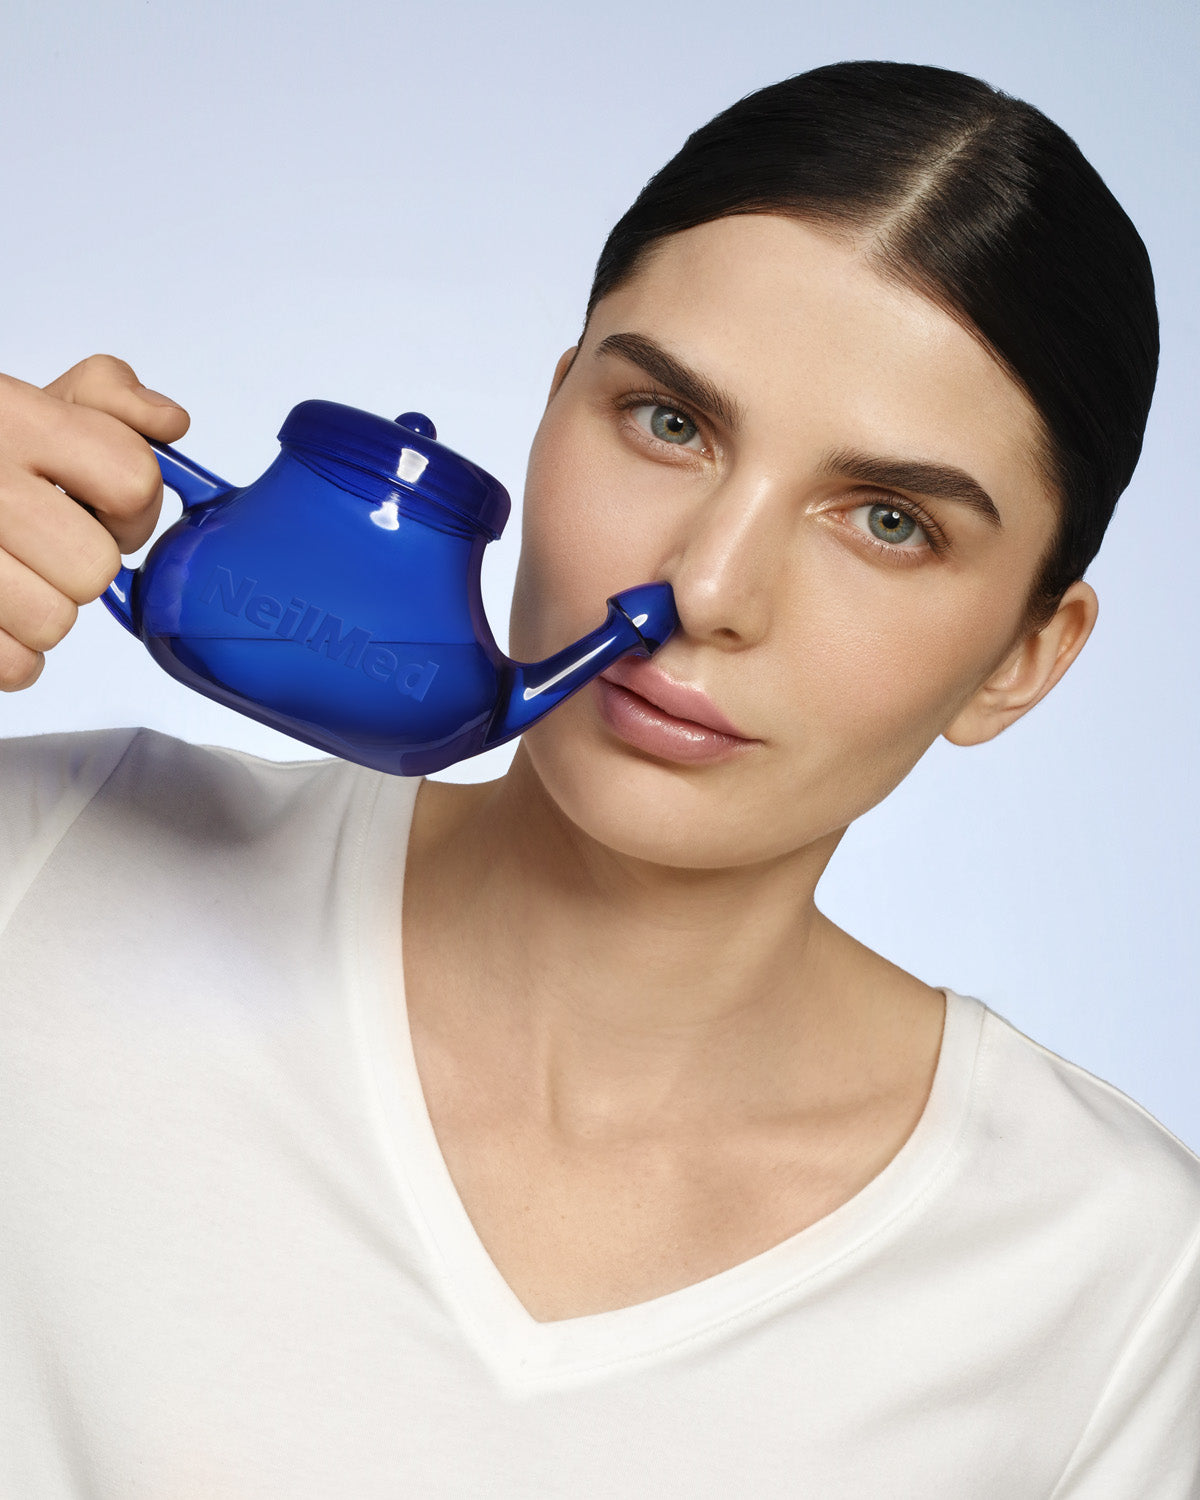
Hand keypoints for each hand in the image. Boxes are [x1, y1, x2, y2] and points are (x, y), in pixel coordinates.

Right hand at [0, 354, 189, 688]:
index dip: (134, 509)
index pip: (133, 481)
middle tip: (52, 547)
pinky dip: (13, 652)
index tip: (108, 511)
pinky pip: (15, 664)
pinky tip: (0, 614)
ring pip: (54, 621)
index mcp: (15, 419)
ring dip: (46, 609)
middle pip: (95, 567)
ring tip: (17, 577)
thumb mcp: (31, 403)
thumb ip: (107, 398)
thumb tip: (169, 424)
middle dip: (84, 565)